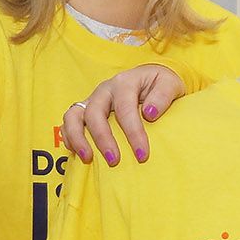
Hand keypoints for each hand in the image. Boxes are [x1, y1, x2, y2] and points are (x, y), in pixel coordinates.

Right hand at [63, 64, 187, 166]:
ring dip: (77, 138)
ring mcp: (92, 100)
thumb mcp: (170, 84)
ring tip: (88, 158)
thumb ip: (163, 96)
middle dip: (103, 139)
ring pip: (73, 116)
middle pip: (94, 113)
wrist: (150, 79)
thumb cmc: (160, 84)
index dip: (133, 133)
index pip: (125, 108)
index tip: (142, 154)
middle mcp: (104, 90)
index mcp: (124, 82)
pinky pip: (69, 123)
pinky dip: (70, 138)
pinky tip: (81, 154)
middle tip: (115, 161)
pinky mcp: (85, 110)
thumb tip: (150, 113)